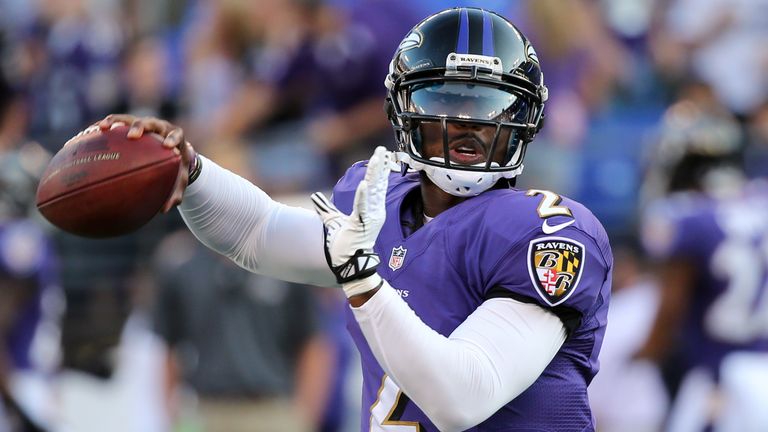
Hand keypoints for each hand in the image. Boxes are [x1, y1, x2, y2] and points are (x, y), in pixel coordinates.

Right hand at [96, 114, 195, 212]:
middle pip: (150, 122)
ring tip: (102, 127)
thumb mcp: (178, 180)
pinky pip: (113, 124)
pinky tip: (88, 134)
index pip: (176, 135)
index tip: (167, 145)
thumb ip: (175, 194)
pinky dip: (102, 127)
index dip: (172, 138)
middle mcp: (159, 128)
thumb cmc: (176, 167)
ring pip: (128, 119)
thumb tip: (164, 210)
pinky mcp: (128, 125)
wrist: (171, 151)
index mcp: (175, 138)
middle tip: (133, 136)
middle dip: (140, 127)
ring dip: (115, 122)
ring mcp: (142, 125)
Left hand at [311, 146, 390, 296]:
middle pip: (378, 184)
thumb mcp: (332, 220)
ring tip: (377, 159)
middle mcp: (374, 211)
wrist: (346, 262)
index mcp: (370, 209)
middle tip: (382, 150)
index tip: (382, 156)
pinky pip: (362, 208)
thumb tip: (315, 197)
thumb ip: (325, 207)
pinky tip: (364, 184)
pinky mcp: (361, 224)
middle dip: (380, 166)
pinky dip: (363, 196)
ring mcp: (370, 217)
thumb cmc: (344, 243)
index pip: (377, 185)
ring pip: (374, 191)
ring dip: (375, 174)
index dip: (379, 170)